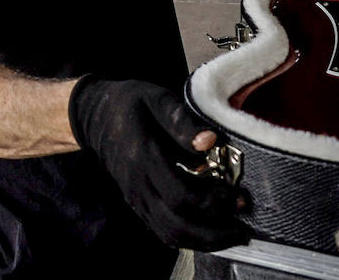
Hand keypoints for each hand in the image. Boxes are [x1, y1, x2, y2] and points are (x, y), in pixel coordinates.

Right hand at [69, 77, 248, 250]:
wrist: (95, 116)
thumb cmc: (130, 103)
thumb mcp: (156, 99)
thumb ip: (183, 121)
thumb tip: (211, 141)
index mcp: (143, 158)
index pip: (180, 196)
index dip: (211, 201)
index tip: (234, 193)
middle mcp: (138, 185)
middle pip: (177, 226)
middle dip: (215, 232)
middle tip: (243, 225)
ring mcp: (136, 199)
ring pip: (171, 235)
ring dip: (205, 240)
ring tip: (233, 233)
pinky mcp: (138, 205)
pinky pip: (164, 232)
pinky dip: (191, 238)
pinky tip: (212, 231)